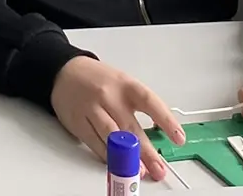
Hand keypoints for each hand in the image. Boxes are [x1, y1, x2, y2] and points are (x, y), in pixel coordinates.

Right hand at [49, 55, 181, 179]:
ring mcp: (92, 110)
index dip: (166, 121)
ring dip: (127, 158)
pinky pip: (96, 144)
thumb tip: (159, 133)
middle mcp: (109, 96)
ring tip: (139, 171)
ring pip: (112, 138)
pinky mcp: (79, 123)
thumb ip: (139, 106)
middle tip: (159, 168)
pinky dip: (109, 157)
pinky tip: (117, 164)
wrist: (64, 72)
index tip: (178, 138)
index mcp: (125, 84)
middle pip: (131, 128)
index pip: (150, 102)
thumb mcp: (122, 83)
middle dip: (147, 153)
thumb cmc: (98, 80)